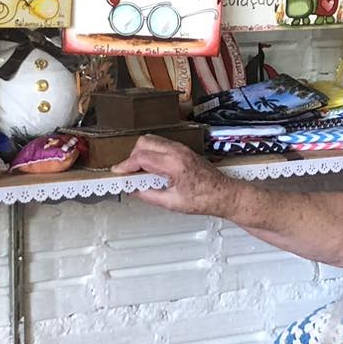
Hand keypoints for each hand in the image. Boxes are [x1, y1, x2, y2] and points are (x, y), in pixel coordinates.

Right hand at [112, 134, 236, 216]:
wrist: (225, 194)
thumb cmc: (204, 199)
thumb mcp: (172, 203)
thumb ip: (149, 194)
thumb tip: (133, 189)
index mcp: (174, 164)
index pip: (141, 157)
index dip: (125, 164)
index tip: (117, 172)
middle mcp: (178, 151)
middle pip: (144, 142)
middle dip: (132, 156)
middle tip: (130, 172)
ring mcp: (182, 148)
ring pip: (152, 140)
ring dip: (142, 153)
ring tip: (140, 171)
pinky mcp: (184, 150)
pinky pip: (161, 144)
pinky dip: (152, 152)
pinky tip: (152, 168)